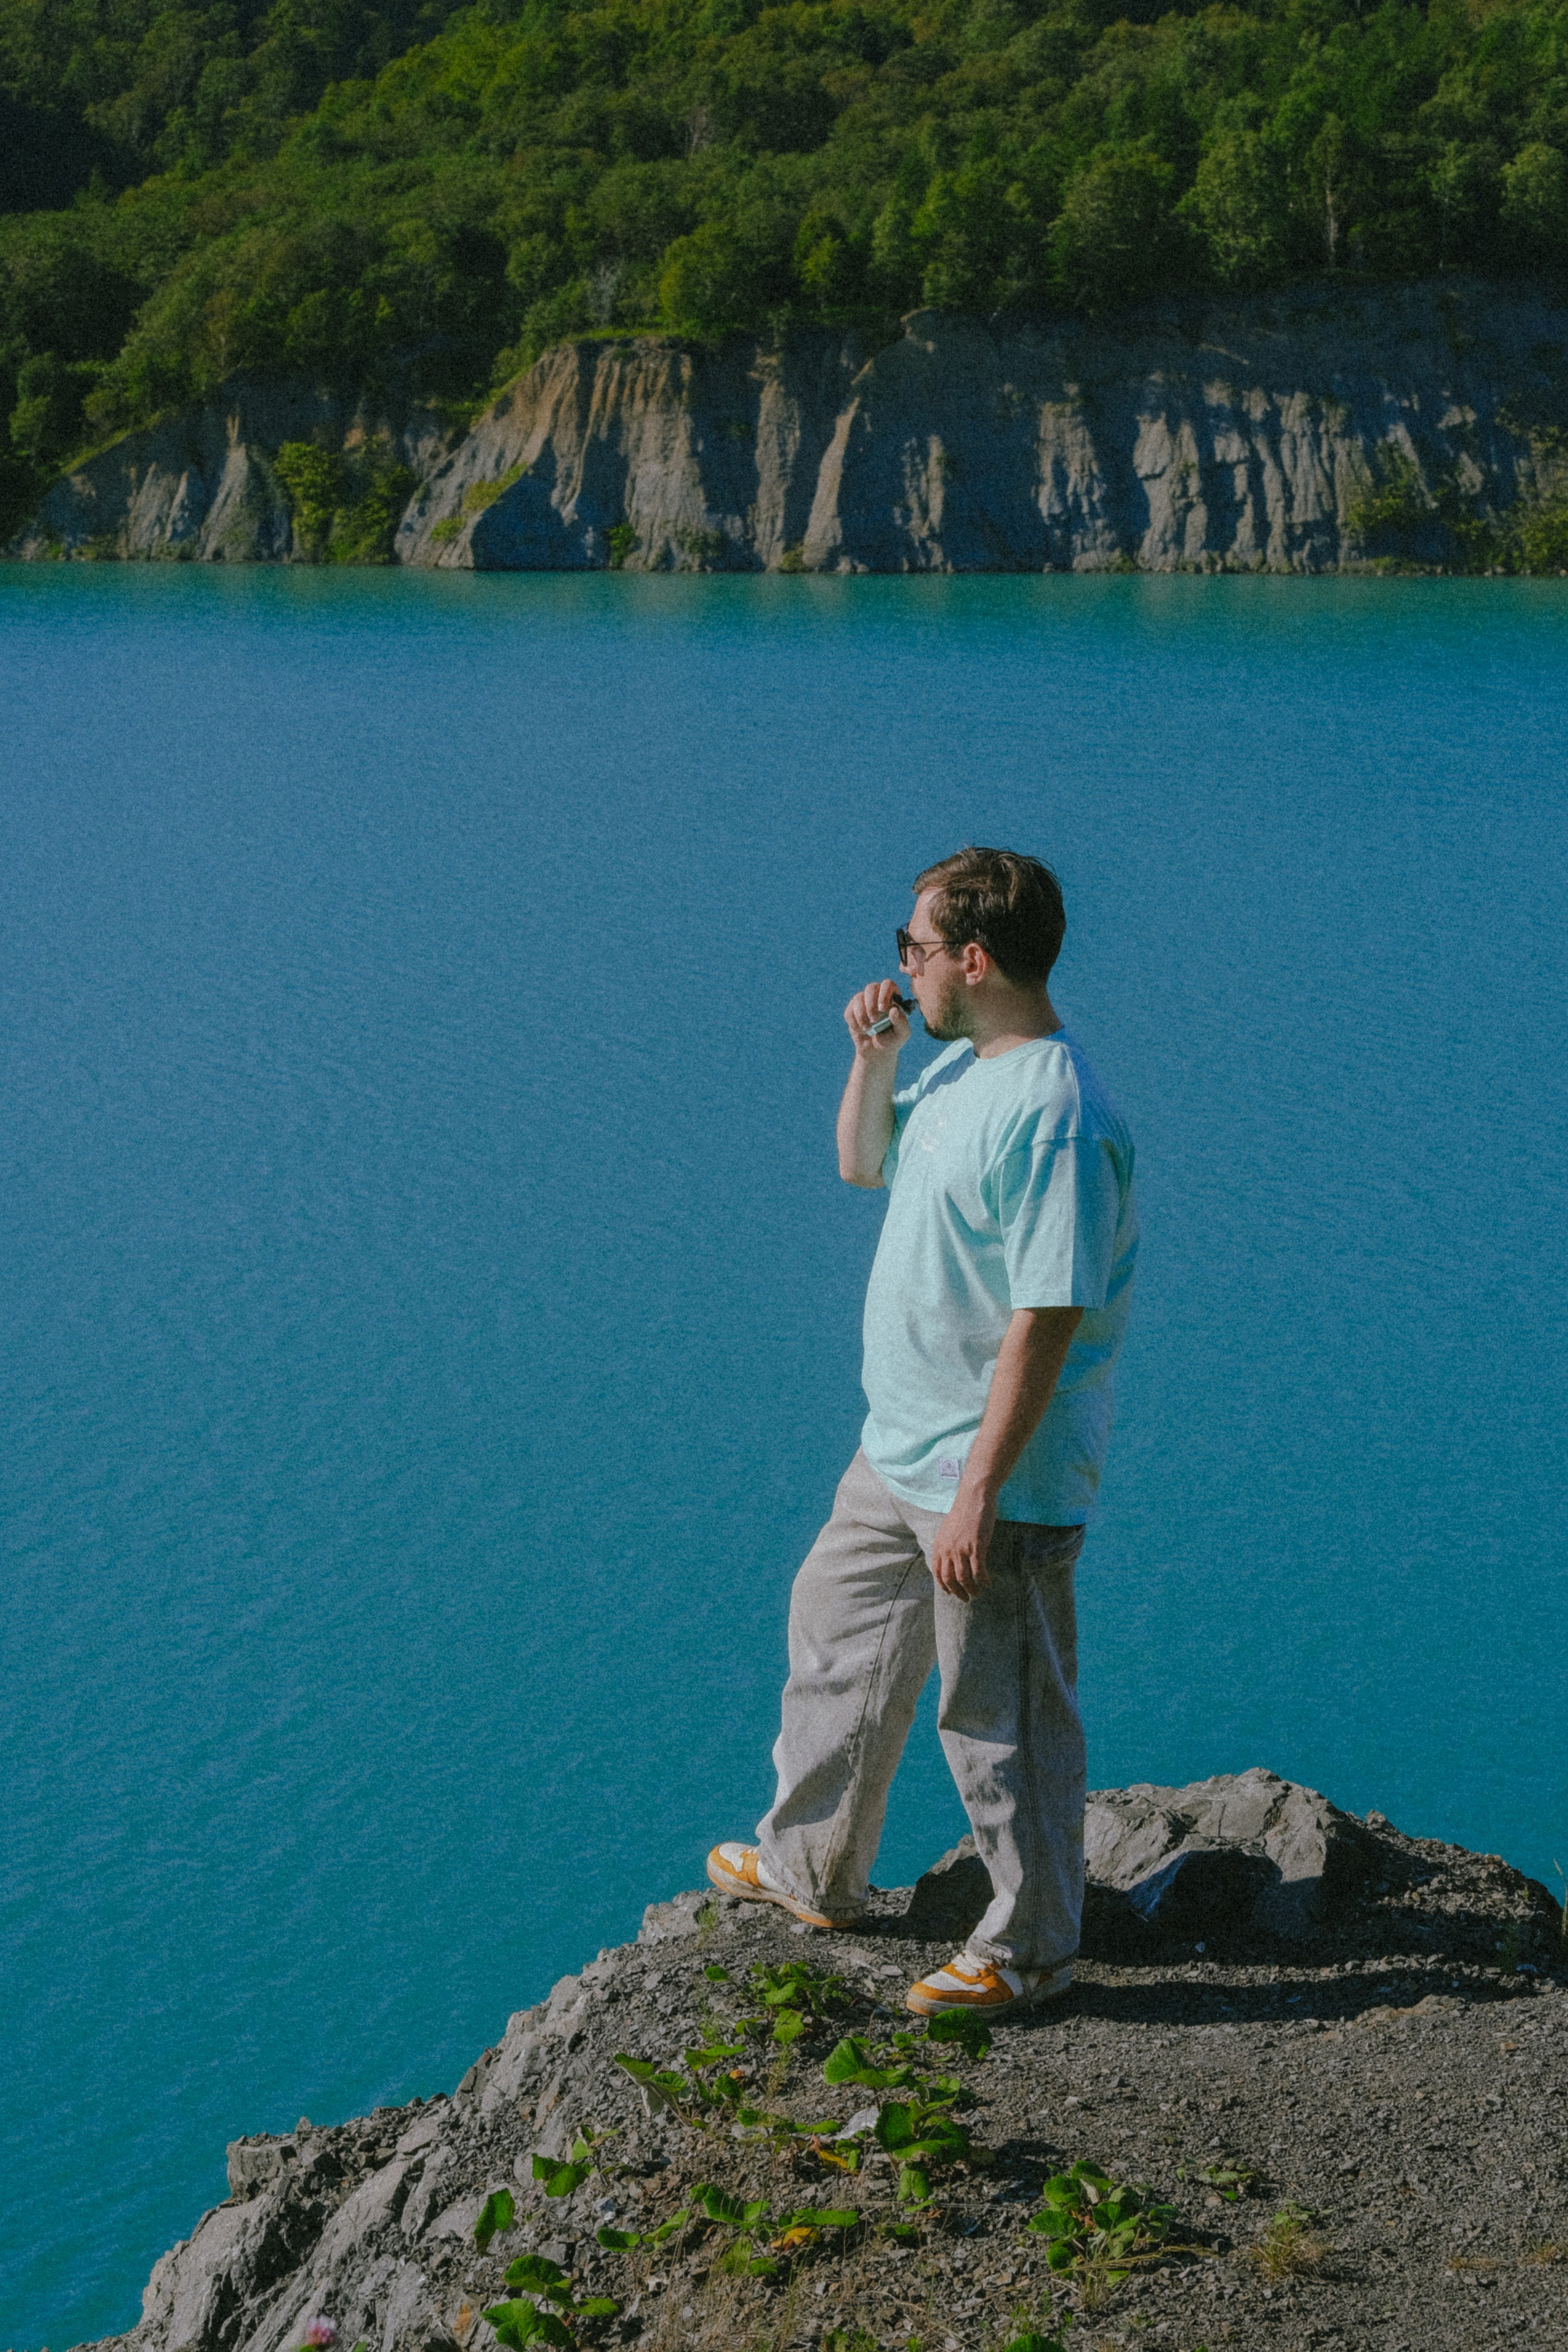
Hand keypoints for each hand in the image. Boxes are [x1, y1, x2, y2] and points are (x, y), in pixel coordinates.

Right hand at [844, 979, 909, 1057]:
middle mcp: (877, 996)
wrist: (877, 1052)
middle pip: (870, 988)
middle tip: (875, 1020)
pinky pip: (849, 1012)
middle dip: (871, 1004)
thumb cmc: (893, 1040)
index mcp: (892, 997)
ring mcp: (863, 1002)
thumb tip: (894, 1010)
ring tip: (867, 1029)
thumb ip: (901, 1022)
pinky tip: (861, 1031)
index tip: (882, 1009)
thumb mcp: (902, 1034)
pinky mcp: (852, 1011)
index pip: (887, 984)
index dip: (884, 993)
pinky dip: (854, 1023)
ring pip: (858, 998)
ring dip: (861, 1015)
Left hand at [930, 1484, 995, 1600]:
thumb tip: (950, 1559)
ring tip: (978, 1594)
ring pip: (964, 1578)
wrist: (974, 1496)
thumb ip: (947, 1545)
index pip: (938, 1572)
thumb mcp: (948, 1529)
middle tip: (966, 1598)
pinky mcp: (976, 1547)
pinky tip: (988, 1583)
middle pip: (950, 1580)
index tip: (951, 1593)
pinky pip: (979, 1571)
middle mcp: (948, 1549)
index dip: (944, 1586)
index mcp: (939, 1545)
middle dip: (958, 1592)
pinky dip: (984, 1580)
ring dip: (972, 1589)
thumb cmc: (964, 1511)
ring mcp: (961, 1549)